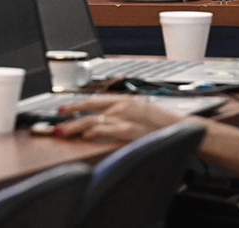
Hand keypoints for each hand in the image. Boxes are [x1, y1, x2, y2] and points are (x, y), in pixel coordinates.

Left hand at [53, 95, 190, 142]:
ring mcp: (125, 119)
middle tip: (55, 124)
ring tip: (62, 134)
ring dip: (75, 129)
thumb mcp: (141, 111)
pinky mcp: (129, 132)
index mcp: (125, 100)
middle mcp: (123, 106)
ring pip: (92, 121)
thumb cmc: (163, 125)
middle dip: (69, 117)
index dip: (75, 105)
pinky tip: (82, 139)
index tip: (62, 109)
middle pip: (89, 110)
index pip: (94, 99)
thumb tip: (104, 120)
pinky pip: (105, 132)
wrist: (184, 130)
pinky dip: (91, 135)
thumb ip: (122, 113)